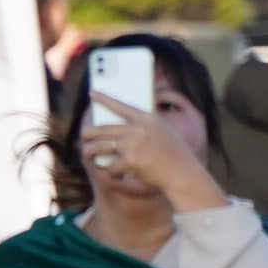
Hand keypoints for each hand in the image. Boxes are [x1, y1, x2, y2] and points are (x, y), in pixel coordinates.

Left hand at [86, 90, 226, 210]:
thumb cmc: (172, 155)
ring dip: (89, 153)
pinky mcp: (130, 161)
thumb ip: (142, 128)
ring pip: (98, 147)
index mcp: (148, 118)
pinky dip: (112, 172)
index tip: (92, 93)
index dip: (104, 99)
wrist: (183, 174)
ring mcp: (133, 145)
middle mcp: (139, 129)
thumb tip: (115, 132)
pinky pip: (110, 166)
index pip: (121, 106)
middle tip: (84, 138)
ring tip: (88, 156)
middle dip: (88, 134)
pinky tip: (119, 174)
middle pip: (101, 129)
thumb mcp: (162, 132)